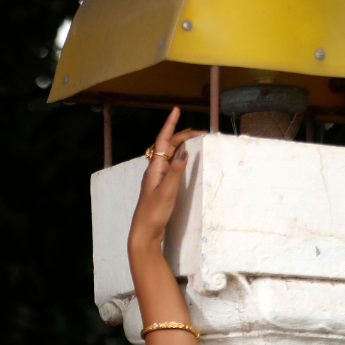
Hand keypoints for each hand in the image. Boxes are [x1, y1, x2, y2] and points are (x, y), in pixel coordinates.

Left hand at [128, 108, 203, 254]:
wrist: (144, 234)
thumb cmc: (153, 214)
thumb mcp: (167, 191)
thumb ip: (176, 170)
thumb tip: (185, 150)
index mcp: (154, 169)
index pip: (163, 141)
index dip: (170, 124)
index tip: (176, 110)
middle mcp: (154, 171)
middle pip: (167, 146)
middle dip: (182, 135)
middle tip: (200, 133)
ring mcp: (156, 180)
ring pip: (169, 156)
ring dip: (181, 146)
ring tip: (195, 141)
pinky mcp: (160, 188)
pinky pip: (170, 166)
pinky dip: (179, 159)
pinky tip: (184, 161)